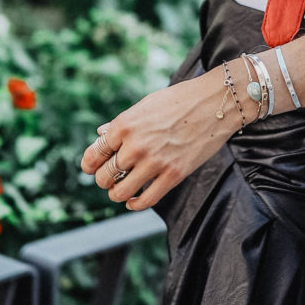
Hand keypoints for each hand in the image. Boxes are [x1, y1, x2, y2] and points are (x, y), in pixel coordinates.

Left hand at [80, 71, 238, 210]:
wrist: (215, 103)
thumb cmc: (180, 100)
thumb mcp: (145, 105)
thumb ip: (121, 123)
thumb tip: (100, 135)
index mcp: (124, 125)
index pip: (94, 154)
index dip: (89, 165)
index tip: (91, 168)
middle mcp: (135, 145)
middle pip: (105, 176)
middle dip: (104, 180)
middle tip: (110, 178)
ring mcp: (154, 162)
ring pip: (120, 192)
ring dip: (117, 193)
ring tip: (122, 189)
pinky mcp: (173, 175)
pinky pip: (145, 200)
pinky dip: (134, 204)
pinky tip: (134, 200)